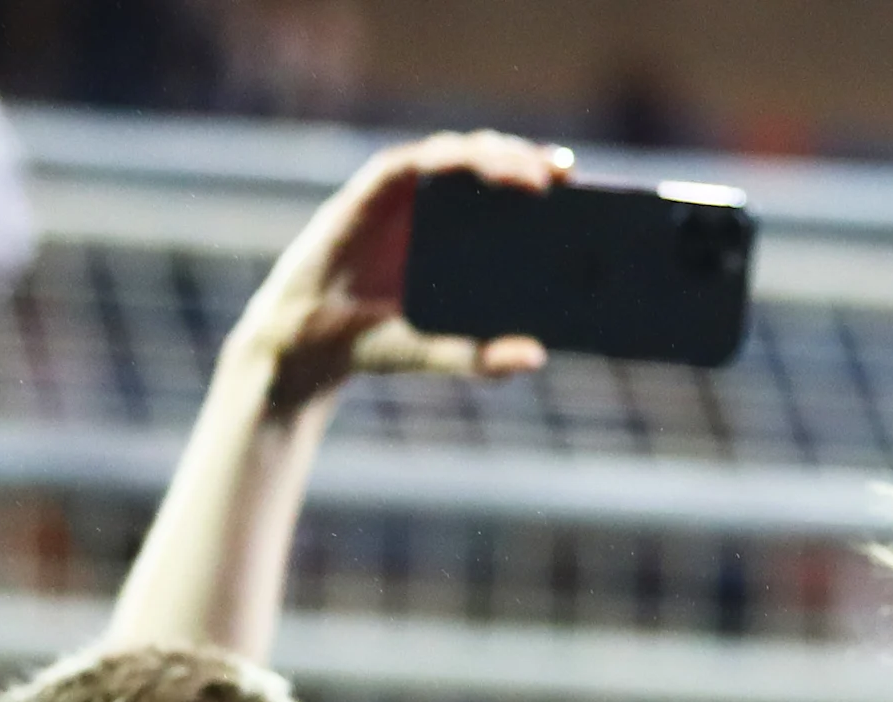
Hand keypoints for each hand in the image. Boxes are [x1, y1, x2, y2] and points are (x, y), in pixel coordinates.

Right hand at [227, 131, 564, 410]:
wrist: (313, 341)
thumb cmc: (382, 343)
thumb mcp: (441, 354)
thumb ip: (485, 358)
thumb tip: (538, 357)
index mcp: (466, 237)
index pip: (513, 194)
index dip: (545, 179)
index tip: (579, 181)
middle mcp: (440, 209)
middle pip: (491, 163)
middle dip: (527, 158)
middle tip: (560, 174)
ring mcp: (406, 197)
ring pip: (456, 153)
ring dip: (492, 152)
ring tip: (525, 173)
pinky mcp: (371, 194)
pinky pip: (409, 163)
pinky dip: (439, 158)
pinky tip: (463, 162)